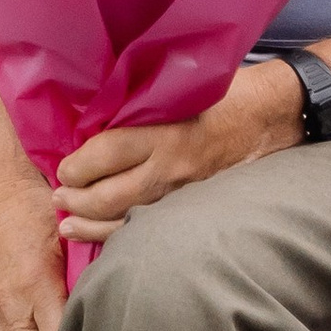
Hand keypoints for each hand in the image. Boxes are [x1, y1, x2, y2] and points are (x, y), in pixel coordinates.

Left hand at [53, 61, 302, 239]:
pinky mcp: (198, 209)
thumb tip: (90, 120)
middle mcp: (173, 168)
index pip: (107, 154)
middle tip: (58, 198)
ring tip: (68, 227)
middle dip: (78, 201)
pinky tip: (107, 240)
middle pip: (112, 196)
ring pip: (131, 220)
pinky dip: (127, 237)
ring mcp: (187, 194)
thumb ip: (136, 107)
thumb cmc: (220, 93)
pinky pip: (156, 229)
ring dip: (94, 226)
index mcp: (164, 132)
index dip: (78, 166)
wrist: (272, 117)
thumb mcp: (175, 89)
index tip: (62, 168)